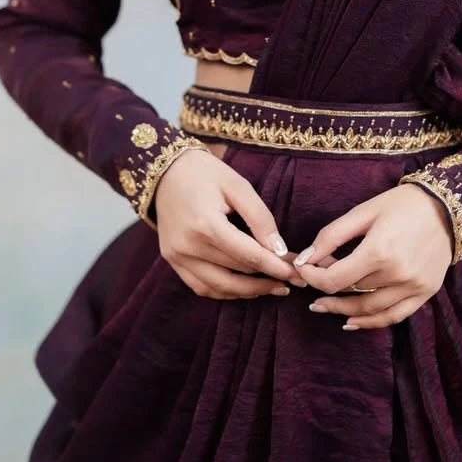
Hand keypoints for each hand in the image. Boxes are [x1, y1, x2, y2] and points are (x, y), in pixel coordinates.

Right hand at [153, 148, 306, 298]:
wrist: (164, 170)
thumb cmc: (205, 173)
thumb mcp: (238, 186)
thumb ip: (260, 218)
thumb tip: (280, 250)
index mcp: (206, 224)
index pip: (248, 256)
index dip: (276, 268)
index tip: (297, 274)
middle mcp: (188, 246)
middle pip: (237, 272)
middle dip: (269, 277)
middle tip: (294, 278)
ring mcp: (176, 256)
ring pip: (219, 287)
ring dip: (249, 291)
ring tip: (274, 287)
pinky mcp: (171, 260)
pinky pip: (201, 286)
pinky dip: (225, 291)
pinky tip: (245, 288)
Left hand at [293, 184, 453, 330]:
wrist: (448, 206)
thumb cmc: (402, 205)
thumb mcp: (363, 212)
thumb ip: (331, 236)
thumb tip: (304, 258)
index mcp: (378, 252)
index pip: (333, 279)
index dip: (312, 277)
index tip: (303, 269)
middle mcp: (397, 274)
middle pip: (350, 293)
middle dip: (326, 288)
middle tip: (312, 284)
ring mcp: (413, 287)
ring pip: (369, 310)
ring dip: (343, 311)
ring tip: (325, 306)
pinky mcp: (425, 293)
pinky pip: (394, 316)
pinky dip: (371, 323)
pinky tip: (352, 322)